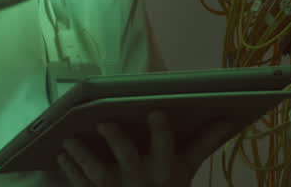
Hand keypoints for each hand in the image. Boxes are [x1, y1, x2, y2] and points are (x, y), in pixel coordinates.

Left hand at [53, 110, 234, 186]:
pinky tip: (61, 156)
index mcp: (166, 169)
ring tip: (69, 141)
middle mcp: (142, 180)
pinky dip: (70, 170)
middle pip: (127, 157)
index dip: (160, 130)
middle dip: (116, 140)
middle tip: (103, 122)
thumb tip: (229, 117)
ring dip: (82, 156)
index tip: (155, 111)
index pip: (166, 146)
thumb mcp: (188, 167)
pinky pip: (81, 184)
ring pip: (97, 172)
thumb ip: (204, 141)